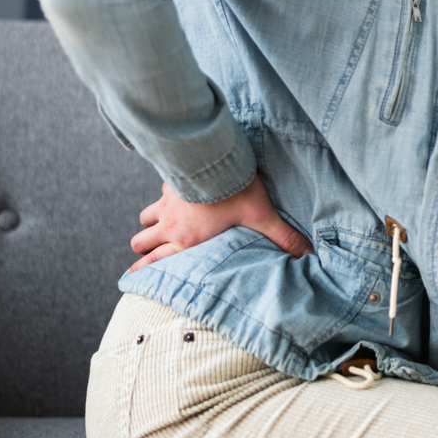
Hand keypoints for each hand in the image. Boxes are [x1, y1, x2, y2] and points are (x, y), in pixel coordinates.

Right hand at [129, 175, 313, 271]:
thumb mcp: (262, 216)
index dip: (141, 273)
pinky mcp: (169, 184)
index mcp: (188, 241)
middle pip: (142, 243)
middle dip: (143, 249)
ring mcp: (166, 204)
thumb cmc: (236, 191)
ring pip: (145, 218)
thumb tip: (306, 254)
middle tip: (144, 255)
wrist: (215, 158)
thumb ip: (282, 237)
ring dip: (150, 223)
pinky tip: (176, 194)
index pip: (156, 264)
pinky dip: (164, 197)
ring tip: (158, 226)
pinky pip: (159, 194)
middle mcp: (171, 225)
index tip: (131, 279)